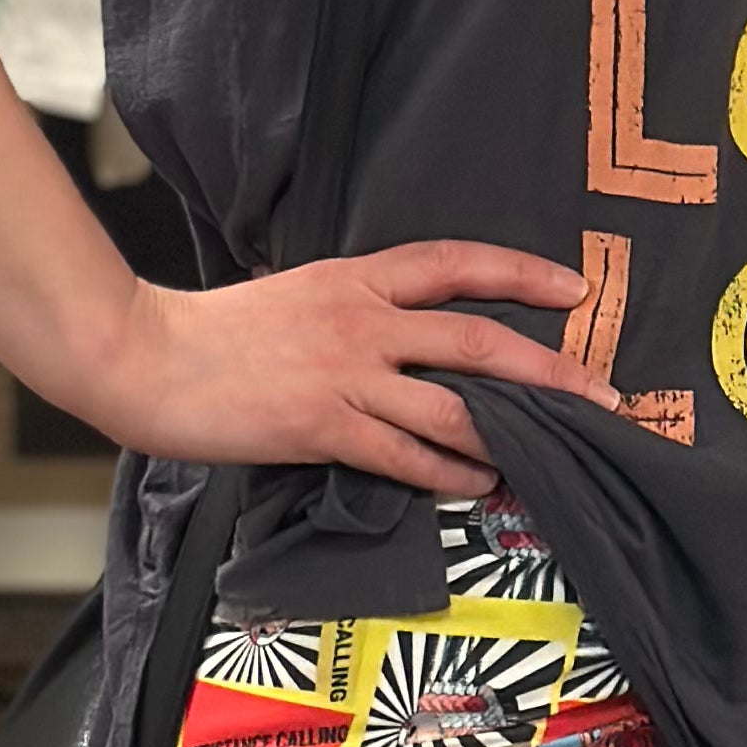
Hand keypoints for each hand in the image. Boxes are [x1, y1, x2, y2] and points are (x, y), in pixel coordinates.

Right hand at [79, 240, 616, 497]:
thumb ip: (352, 308)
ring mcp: (346, 376)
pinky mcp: (323, 428)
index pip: (455, 263)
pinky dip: (448, 473)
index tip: (574, 285)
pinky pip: (405, 455)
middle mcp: (363, 321)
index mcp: (355, 278)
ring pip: (453, 407)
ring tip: (549, 451)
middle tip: (599, 391)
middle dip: (548, 368)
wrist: (147, 356)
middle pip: (478, 341)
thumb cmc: (213, 329)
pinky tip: (477, 483)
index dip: (520, 271)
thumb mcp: (295, 294)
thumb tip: (401, 329)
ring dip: (508, 433)